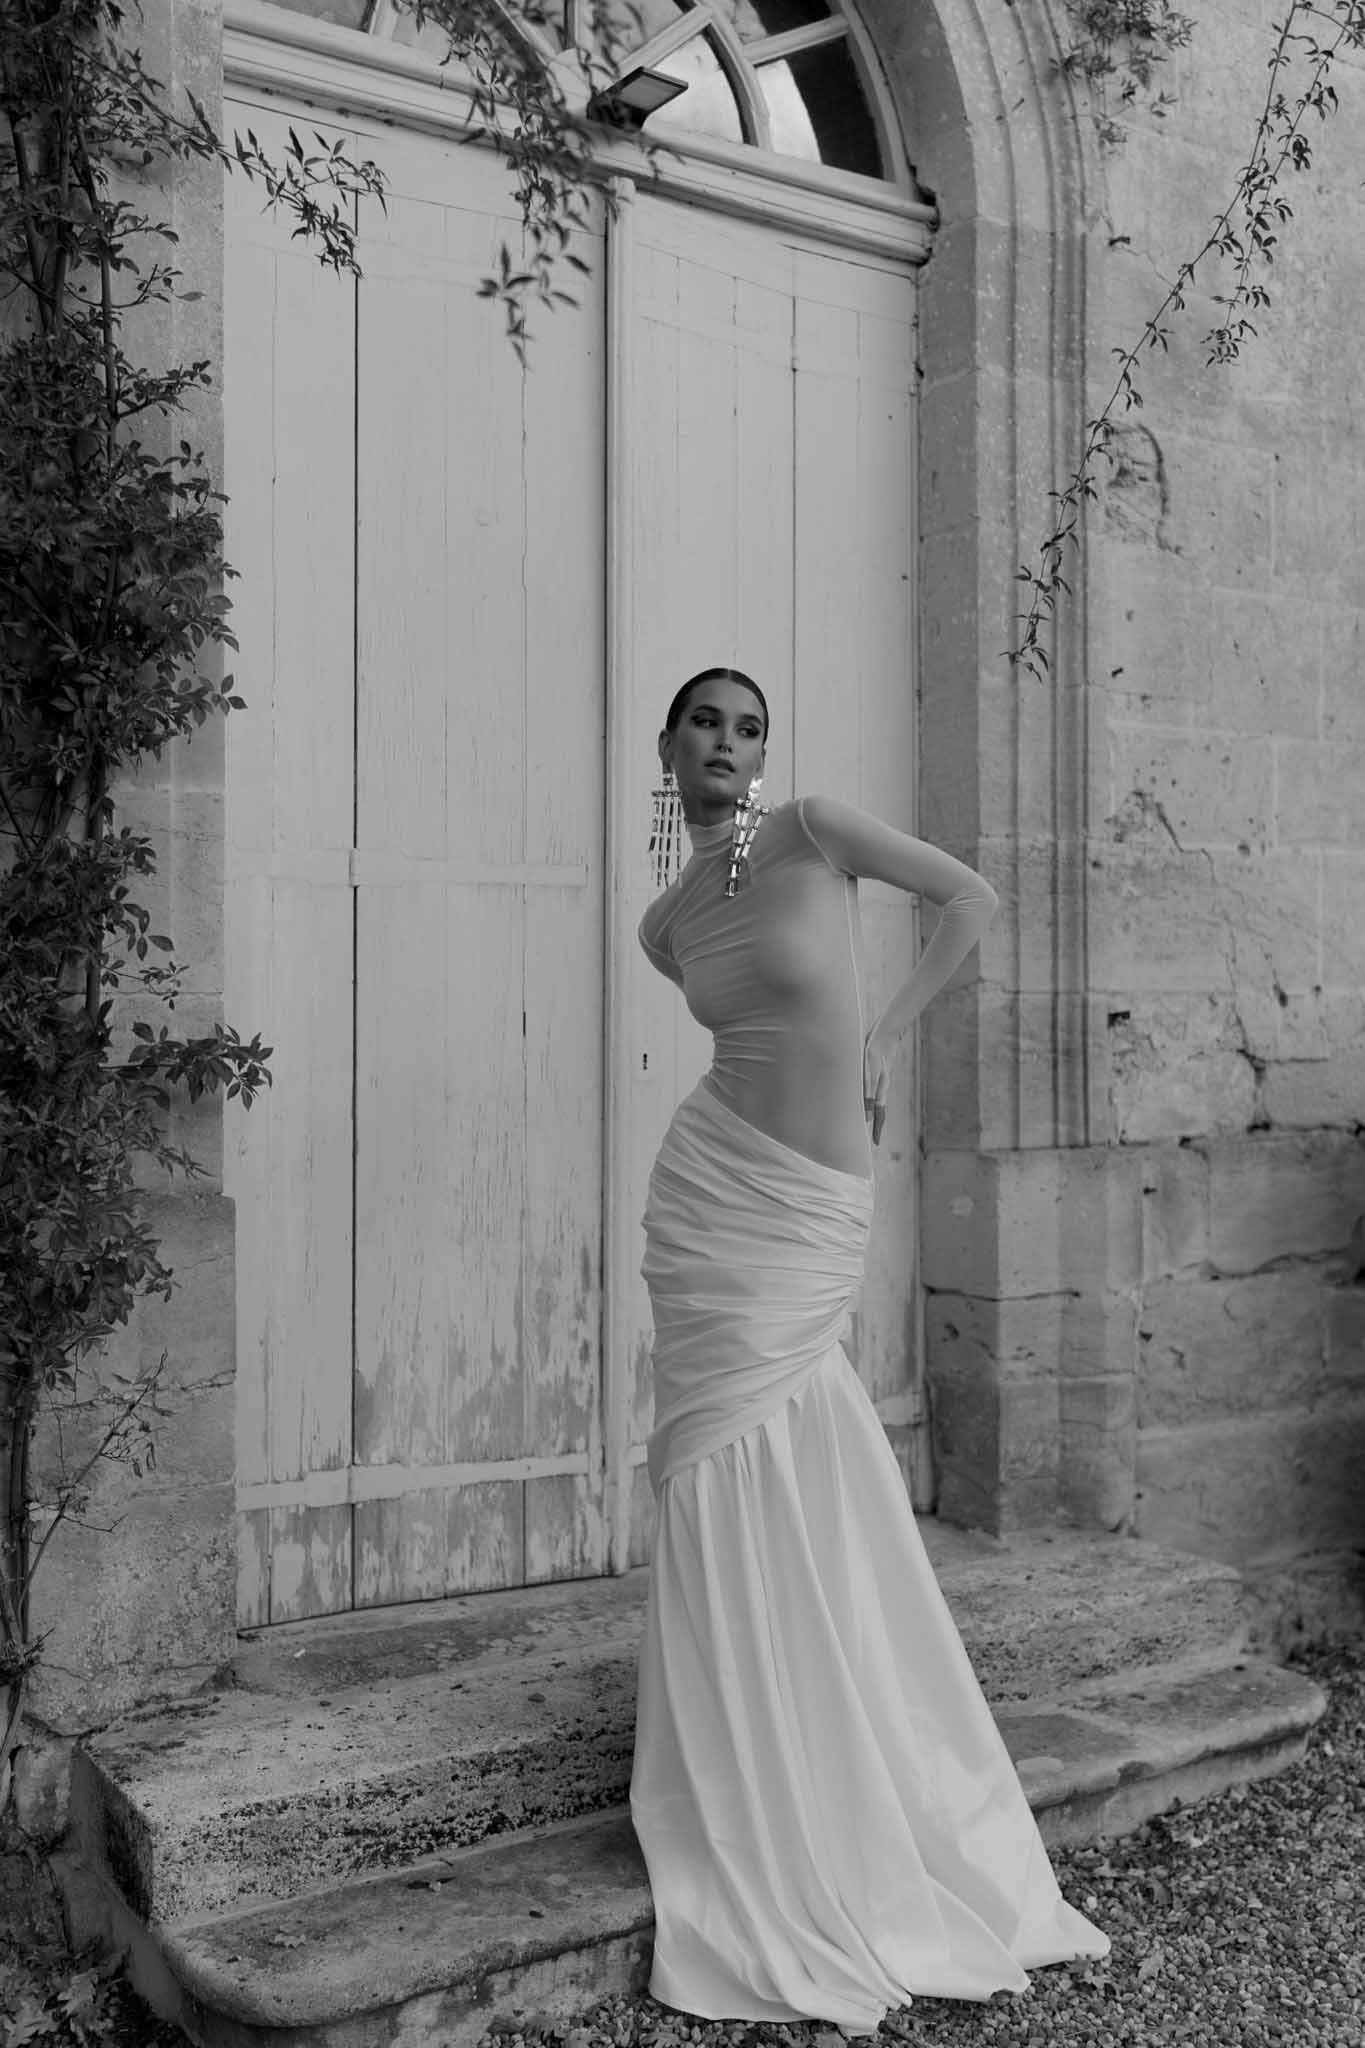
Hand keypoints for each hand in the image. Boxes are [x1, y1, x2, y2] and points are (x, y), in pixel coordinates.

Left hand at [863, 1021, 894, 1147]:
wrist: (888, 1029)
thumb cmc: (876, 1048)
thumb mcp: (869, 1070)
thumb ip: (867, 1091)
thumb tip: (867, 1113)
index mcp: (881, 1087)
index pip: (880, 1114)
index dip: (878, 1129)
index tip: (876, 1143)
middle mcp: (883, 1085)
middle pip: (880, 1110)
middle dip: (877, 1125)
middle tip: (874, 1139)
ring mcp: (882, 1078)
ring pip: (878, 1100)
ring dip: (874, 1113)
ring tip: (869, 1123)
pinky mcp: (880, 1070)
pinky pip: (875, 1090)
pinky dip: (872, 1100)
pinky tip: (868, 1100)